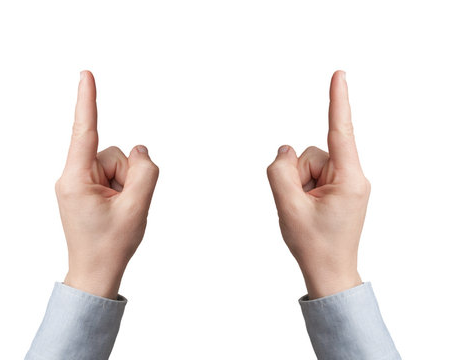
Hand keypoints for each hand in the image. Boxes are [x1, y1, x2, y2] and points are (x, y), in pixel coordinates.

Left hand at [55, 71, 158, 299]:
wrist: (96, 273)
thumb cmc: (111, 245)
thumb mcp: (137, 207)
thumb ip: (145, 171)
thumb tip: (140, 150)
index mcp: (76, 179)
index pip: (84, 130)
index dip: (88, 100)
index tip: (86, 74)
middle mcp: (73, 176)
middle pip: (113, 154)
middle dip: (128, 174)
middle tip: (126, 206)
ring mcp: (79, 182)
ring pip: (116, 164)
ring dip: (127, 184)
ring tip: (120, 211)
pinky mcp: (86, 188)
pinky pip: (112, 175)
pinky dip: (122, 188)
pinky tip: (117, 210)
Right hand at [267, 71, 369, 298]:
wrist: (328, 272)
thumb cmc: (313, 245)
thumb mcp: (288, 207)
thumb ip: (280, 170)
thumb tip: (284, 149)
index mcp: (349, 179)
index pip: (340, 131)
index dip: (337, 100)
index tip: (340, 74)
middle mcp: (353, 176)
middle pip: (311, 153)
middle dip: (296, 175)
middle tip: (299, 207)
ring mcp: (346, 183)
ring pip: (308, 164)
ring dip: (298, 184)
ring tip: (304, 211)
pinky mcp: (339, 188)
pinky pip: (312, 174)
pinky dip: (302, 188)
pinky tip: (307, 209)